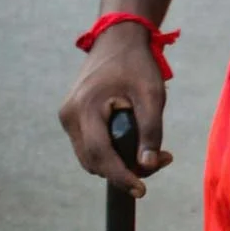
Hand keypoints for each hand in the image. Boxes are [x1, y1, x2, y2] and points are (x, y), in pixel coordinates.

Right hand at [60, 30, 171, 196]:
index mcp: (85, 106)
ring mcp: (67, 117)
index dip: (121, 176)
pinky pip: (91, 147)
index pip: (100, 154)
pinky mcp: (72, 119)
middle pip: (94, 162)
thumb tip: (148, 165)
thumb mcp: (152, 95)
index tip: (142, 190)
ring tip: (153, 152)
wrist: (117, 39)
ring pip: (91, 158)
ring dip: (119, 164)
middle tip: (162, 159)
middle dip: (125, 170)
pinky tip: (135, 143)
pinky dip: (111, 152)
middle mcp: (69, 115)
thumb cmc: (137, 64)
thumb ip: (151, 130)